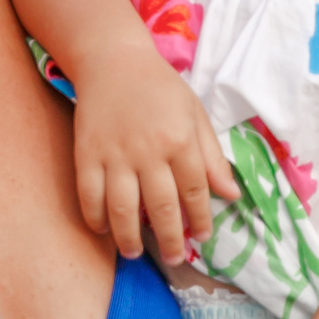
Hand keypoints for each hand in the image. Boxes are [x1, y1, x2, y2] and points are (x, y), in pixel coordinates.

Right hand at [69, 53, 234, 266]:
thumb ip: (212, 157)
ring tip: (134, 253)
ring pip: (123, 209)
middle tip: (173, 257)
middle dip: (170, 240)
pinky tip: (104, 228)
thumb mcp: (195, 115)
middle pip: (162, 208)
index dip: (201, 219)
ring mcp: (114, 154)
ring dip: (129, 238)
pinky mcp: (86, 154)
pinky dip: (95, 218)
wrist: (113, 60)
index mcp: (180, 140)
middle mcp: (148, 151)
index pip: (195, 191)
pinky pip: (89, 196)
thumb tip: (231, 195)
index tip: (202, 237)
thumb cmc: (160, 88)